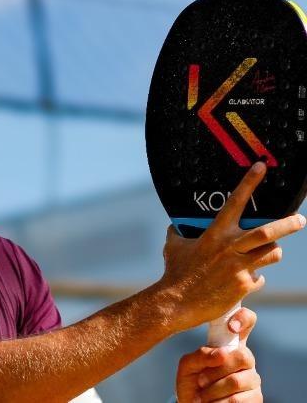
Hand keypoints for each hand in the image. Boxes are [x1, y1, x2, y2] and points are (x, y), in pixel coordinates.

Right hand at [159, 161, 303, 329]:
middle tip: (301, 219)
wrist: (176, 302)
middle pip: (269, 232)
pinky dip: (254, 277)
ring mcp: (240, 267)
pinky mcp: (244, 285)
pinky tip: (243, 280)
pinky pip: (259, 277)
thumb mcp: (174, 246)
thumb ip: (178, 232)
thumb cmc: (174, 272)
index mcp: (215, 234)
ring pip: (272, 253)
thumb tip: (176, 225)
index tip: (261, 167)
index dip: (249, 182)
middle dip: (289, 224)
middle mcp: (231, 248)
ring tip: (268, 252)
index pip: (235, 202)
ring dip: (272, 251)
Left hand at [176, 308, 261, 402]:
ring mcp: (252, 379)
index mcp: (230, 345)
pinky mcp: (256, 398)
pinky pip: (239, 400)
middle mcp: (245, 360)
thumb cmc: (191, 382)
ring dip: (213, 391)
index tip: (231, 326)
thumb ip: (201, 355)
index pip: (247, 322)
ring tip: (201, 396)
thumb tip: (222, 354)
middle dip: (217, 370)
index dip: (244, 318)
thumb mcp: (188, 365)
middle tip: (200, 381)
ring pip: (237, 381)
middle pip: (243, 356)